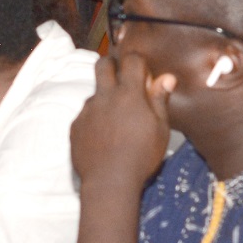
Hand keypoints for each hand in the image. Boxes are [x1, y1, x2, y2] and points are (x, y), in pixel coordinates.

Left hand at [69, 51, 174, 193]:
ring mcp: (87, 110)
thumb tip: (167, 77)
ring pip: (94, 93)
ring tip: (115, 122)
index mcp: (129, 94)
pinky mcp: (75, 125)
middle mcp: (105, 96)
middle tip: (122, 80)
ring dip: (104, 99)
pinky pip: (85, 114)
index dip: (138, 62)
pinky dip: (94, 119)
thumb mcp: (160, 130)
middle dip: (112, 65)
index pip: (132, 60)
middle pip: (103, 64)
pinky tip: (102, 137)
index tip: (143, 75)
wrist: (109, 182)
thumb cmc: (142, 156)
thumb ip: (160, 100)